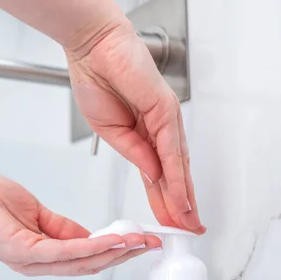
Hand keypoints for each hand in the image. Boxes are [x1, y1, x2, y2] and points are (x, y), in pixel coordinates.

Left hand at [0, 171, 160, 275]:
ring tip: (139, 241)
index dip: (115, 251)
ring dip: (113, 252)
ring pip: (80, 262)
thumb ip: (62, 228)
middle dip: (123, 255)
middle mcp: (35, 264)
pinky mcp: (20, 249)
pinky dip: (90, 246)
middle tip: (150, 244)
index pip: (84, 259)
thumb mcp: (36, 213)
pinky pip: (62, 251)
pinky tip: (111, 238)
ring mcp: (28, 260)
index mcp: (39, 255)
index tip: (140, 240)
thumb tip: (90, 235)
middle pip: (88, 265)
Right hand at [65, 24, 204, 233]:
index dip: (163, 199)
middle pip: (172, 174)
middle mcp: (158, 129)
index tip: (169, 220)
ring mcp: (165, 120)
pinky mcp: (165, 111)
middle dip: (179, 205)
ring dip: (182, 198)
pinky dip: (176, 178)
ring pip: (177, 167)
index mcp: (141, 134)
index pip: (156, 174)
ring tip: (188, 223)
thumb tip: (152, 175)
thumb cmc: (96, 80)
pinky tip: (180, 198)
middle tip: (188, 229)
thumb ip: (132, 153)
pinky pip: (171, 152)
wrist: (92, 50)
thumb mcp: (109, 132)